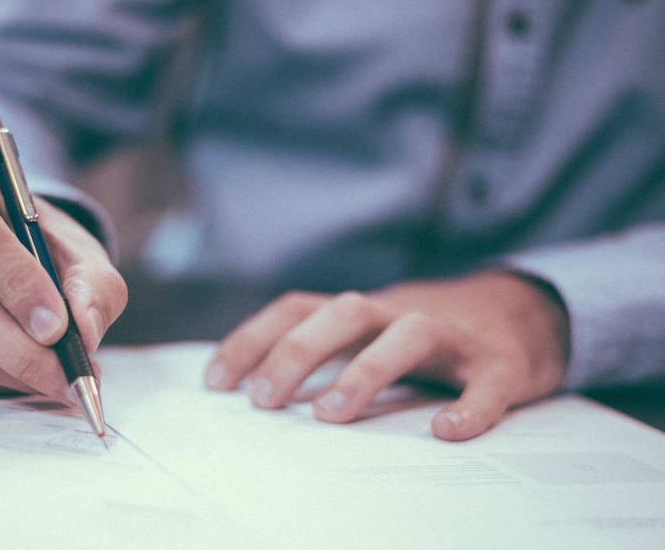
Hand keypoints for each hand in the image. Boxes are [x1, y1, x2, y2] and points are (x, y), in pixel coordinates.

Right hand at [0, 166, 126, 400]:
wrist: (9, 260)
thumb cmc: (44, 250)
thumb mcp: (82, 255)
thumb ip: (93, 286)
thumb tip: (84, 330)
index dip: (17, 284)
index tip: (57, 327)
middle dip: (21, 350)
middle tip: (68, 376)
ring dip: (12, 372)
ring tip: (59, 379)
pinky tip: (21, 375)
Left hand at [204, 272, 568, 439]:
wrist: (525, 311)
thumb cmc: (430, 334)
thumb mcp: (371, 332)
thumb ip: (327, 351)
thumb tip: (258, 391)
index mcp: (364, 311)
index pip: (297, 309)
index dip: (253, 339)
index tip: (216, 383)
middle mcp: (401, 313)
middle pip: (344, 312)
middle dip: (297, 351)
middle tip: (263, 400)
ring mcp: (454, 336)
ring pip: (409, 334)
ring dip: (366, 369)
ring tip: (329, 414)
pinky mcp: (503, 363)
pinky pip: (488, 382)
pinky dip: (470, 406)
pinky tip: (448, 431)